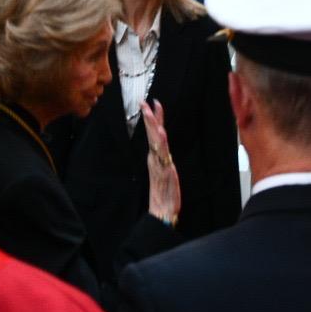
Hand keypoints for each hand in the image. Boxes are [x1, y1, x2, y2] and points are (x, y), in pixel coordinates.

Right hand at [142, 99, 180, 223]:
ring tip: (151, 111)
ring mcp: (159, 163)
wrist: (163, 210)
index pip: (155, 133)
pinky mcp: (163, 170)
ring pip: (155, 140)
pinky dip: (160, 142)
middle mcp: (155, 158)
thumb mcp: (165, 172)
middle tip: (145, 102)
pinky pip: (161, 153)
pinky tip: (160, 132)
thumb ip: (163, 160)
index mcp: (156, 157)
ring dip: (153, 125)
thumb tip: (163, 151)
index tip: (153, 103)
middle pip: (152, 133)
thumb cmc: (164, 193)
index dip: (154, 119)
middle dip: (149, 117)